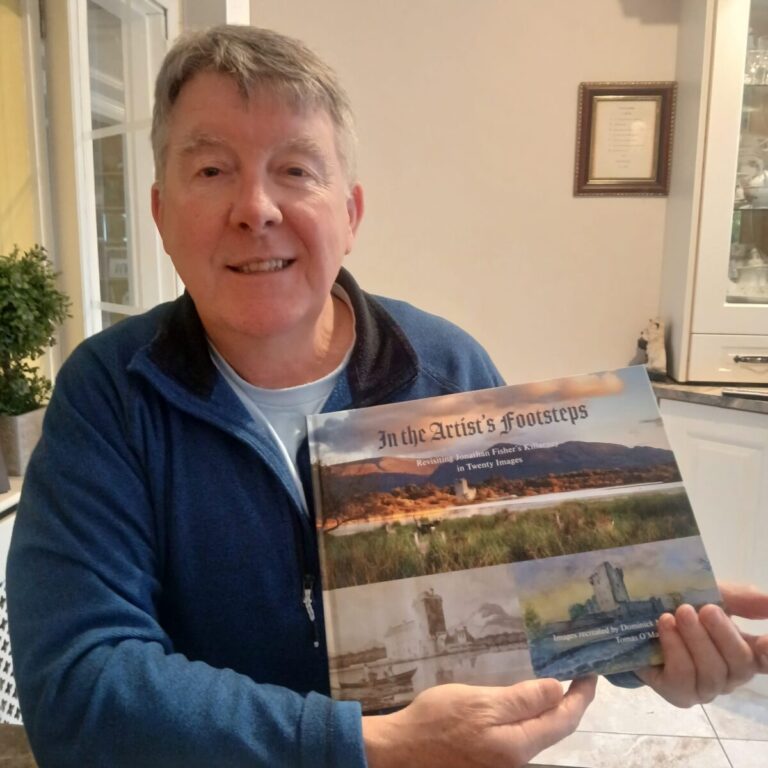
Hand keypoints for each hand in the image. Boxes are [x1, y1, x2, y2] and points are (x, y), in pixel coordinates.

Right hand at [362, 675, 595, 767]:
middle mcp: (516, 759)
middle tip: (578, 673)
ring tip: (557, 681)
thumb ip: (521, 700)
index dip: (581, 696)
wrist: (401, 749)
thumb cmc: (438, 721)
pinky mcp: (488, 755)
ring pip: (537, 731)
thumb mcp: (481, 703)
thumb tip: (558, 690)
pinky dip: (530, 714)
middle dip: (570, 702)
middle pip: (554, 729)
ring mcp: (502, 760)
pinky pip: (520, 733)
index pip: (563, 721)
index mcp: (518, 746)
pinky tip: (525, 699)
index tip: (592, 673)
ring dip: (550, 708)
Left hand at [636, 582, 767, 706]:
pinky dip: (675, 647)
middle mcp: (729, 674)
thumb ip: (740, 599)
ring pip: (712, 672)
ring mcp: (705, 688)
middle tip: (707, 609)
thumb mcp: (710, 593)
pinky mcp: (678, 693)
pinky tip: (665, 625)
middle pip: (741, 664)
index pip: (766, 660)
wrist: (632, 615)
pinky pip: (683, 676)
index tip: (766, 641)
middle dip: (724, 634)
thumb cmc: (678, 603)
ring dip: (696, 638)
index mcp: (744, 651)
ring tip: (682, 612)